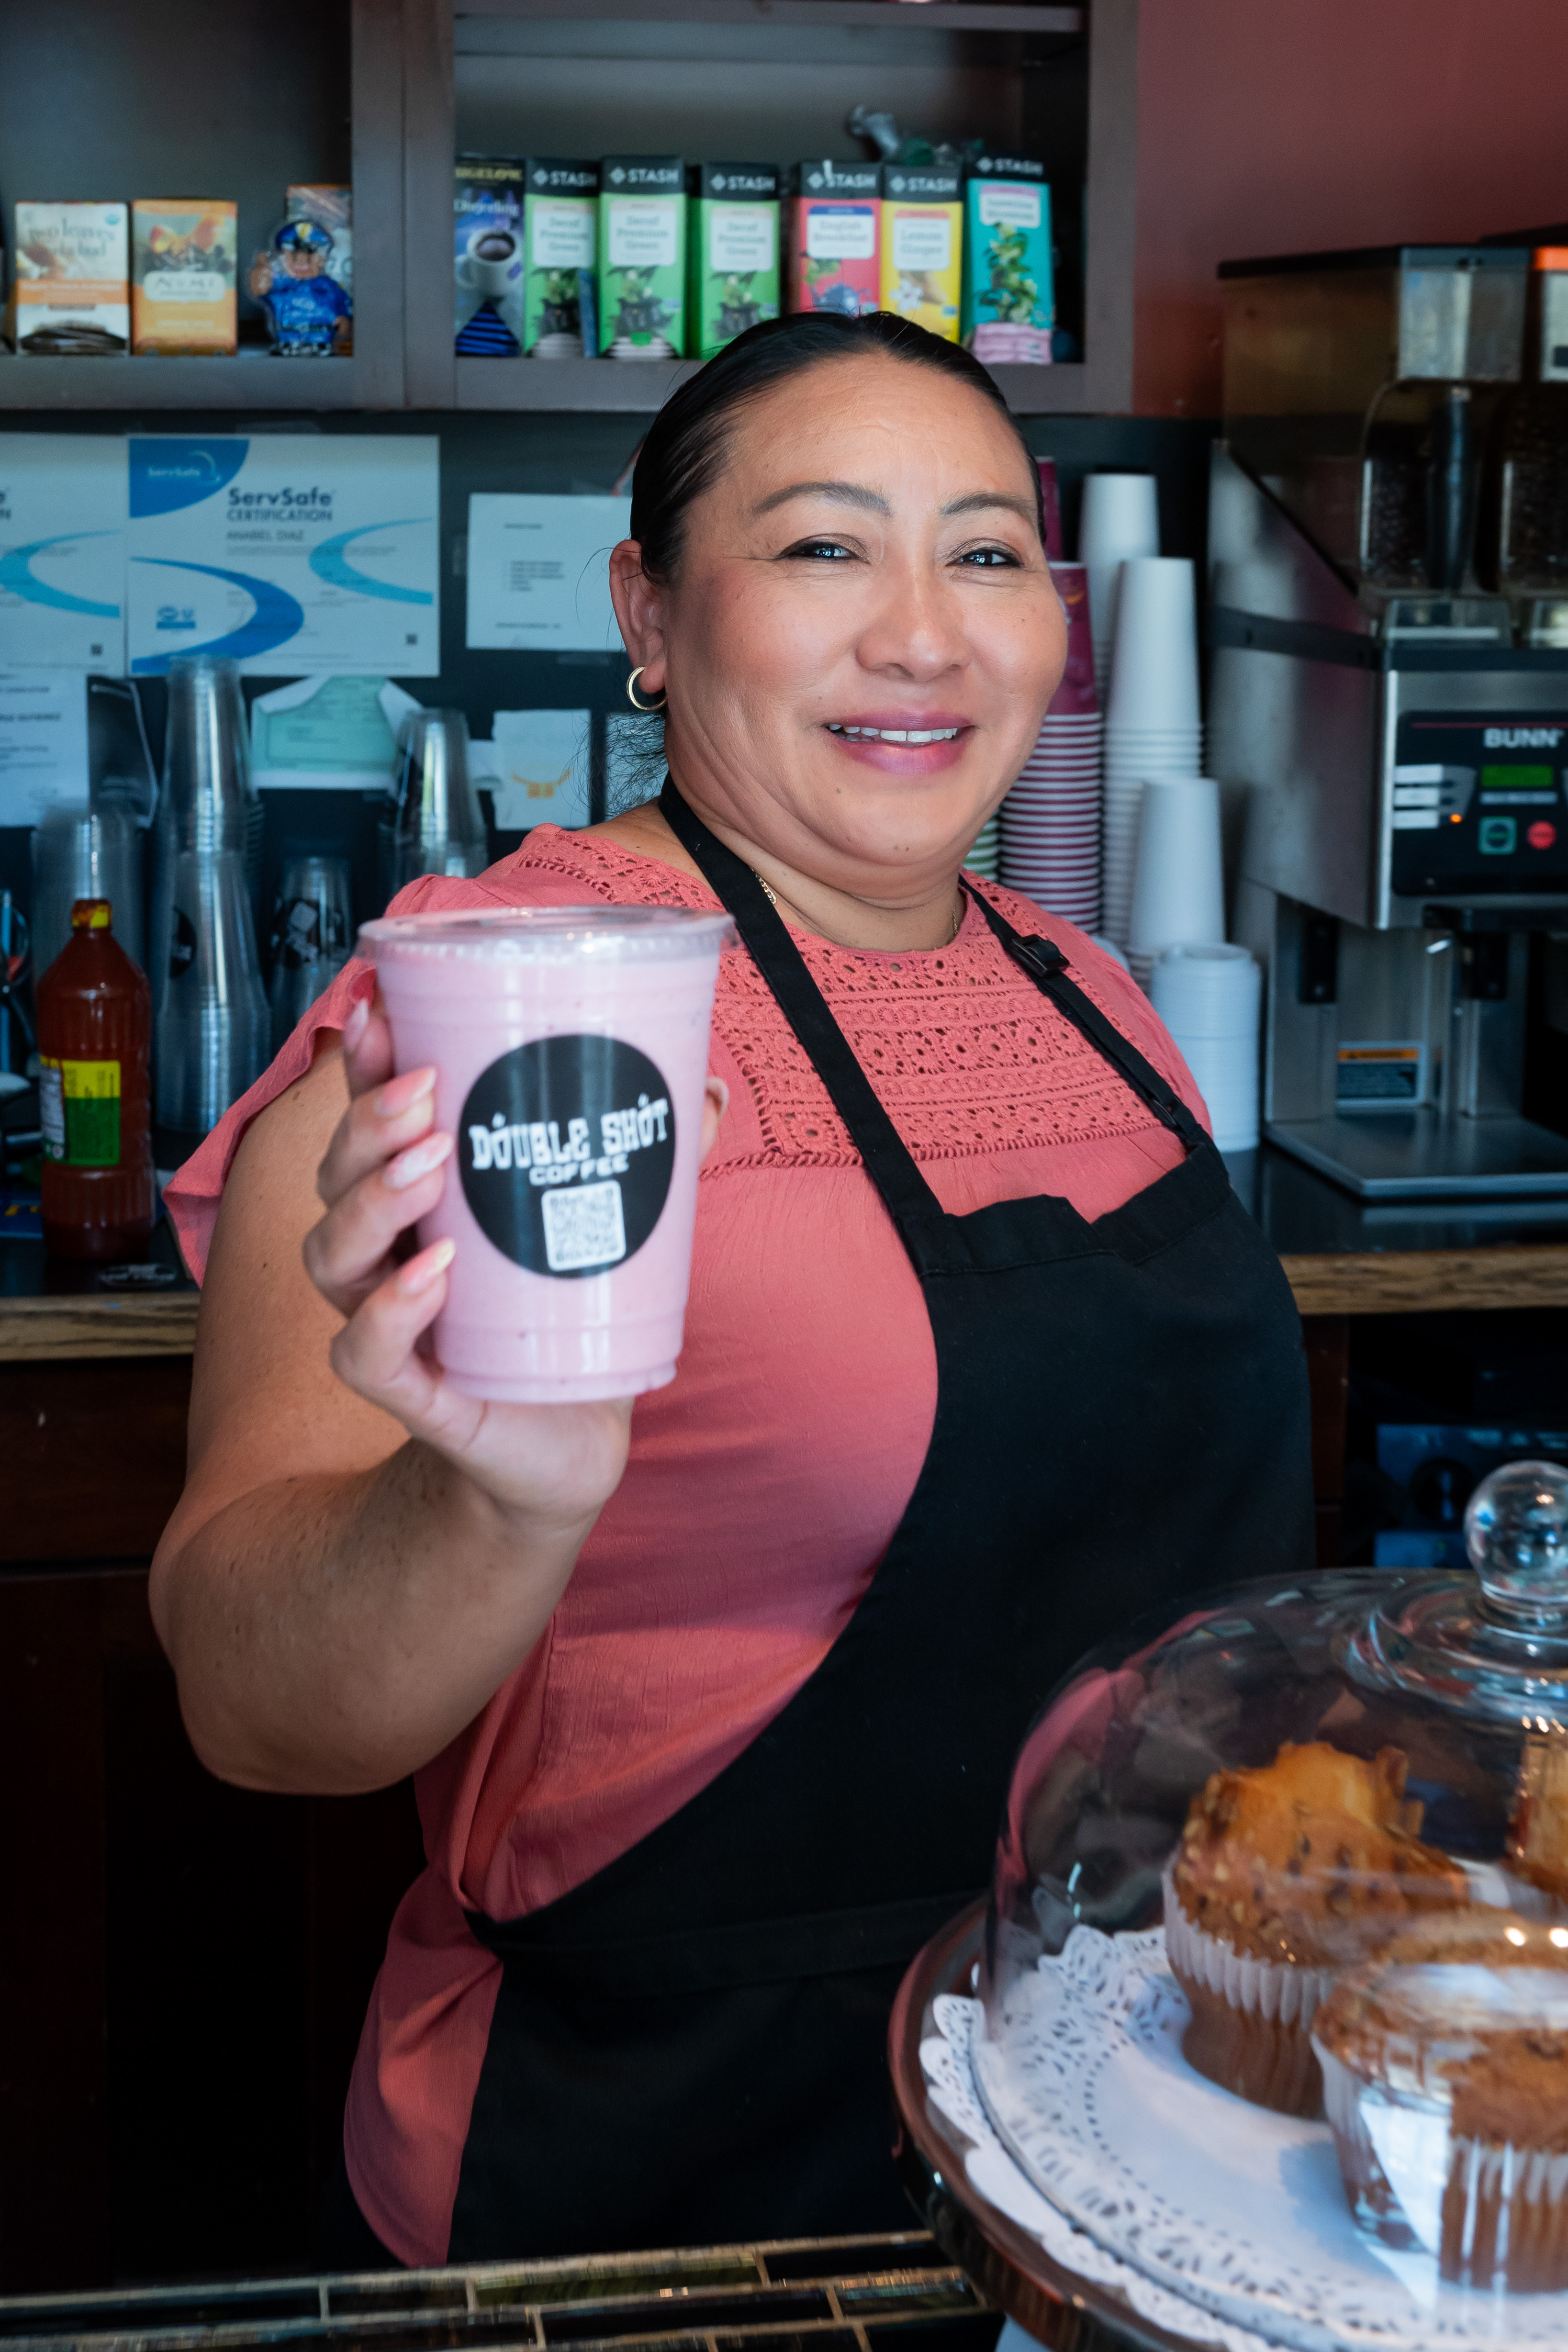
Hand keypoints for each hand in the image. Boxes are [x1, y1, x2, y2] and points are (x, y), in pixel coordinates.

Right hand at [302, 991, 726, 1535]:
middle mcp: (384, 1252)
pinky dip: (387, 1312)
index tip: (381, 1008)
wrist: (573, 1433)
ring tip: (430, 1166)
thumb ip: (651, 1156)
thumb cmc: (572, 1312)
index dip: (362, 1066)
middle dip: (368, 1124)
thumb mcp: (609, 1224)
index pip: (369, 1120)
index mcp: (420, 1196)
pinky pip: (363, 1354)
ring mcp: (389, 1321)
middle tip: (427, 1092)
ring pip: (330, 1255)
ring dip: (372, 1201)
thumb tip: (704, 1085)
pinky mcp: (411, 1393)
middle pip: (336, 1175)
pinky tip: (430, 1274)